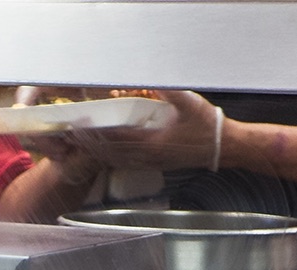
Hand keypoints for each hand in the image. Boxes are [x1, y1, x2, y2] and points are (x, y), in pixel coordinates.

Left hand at [78, 89, 221, 172]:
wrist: (223, 147)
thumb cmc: (207, 126)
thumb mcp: (188, 103)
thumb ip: (168, 90)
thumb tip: (151, 78)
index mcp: (153, 142)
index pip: (117, 137)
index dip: (98, 130)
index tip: (83, 122)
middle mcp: (147, 156)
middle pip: (111, 151)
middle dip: (91, 142)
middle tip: (73, 132)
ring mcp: (150, 162)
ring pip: (116, 159)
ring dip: (98, 150)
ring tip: (81, 141)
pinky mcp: (154, 164)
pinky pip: (126, 163)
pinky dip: (111, 157)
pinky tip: (103, 151)